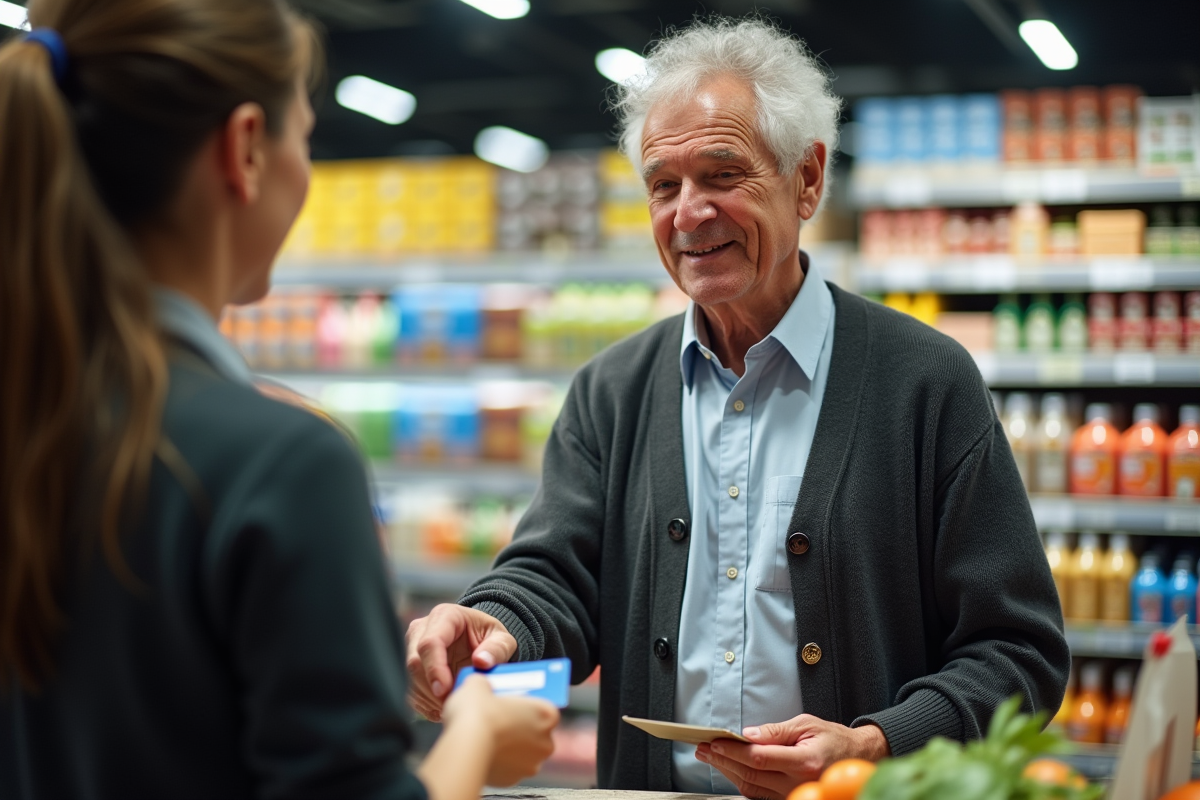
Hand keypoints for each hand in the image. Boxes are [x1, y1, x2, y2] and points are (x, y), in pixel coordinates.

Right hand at [405, 604, 516, 720]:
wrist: (478, 641)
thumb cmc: (488, 637)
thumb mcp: (502, 639)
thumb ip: (496, 649)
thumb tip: (481, 662)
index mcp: (445, 616)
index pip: (430, 642)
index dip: (434, 668)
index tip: (444, 689)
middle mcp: (422, 629)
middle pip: (415, 663)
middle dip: (432, 689)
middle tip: (454, 703)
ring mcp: (412, 647)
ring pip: (410, 679)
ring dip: (429, 699)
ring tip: (453, 705)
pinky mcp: (408, 667)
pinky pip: (410, 691)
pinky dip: (426, 704)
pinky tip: (444, 707)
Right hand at [442, 675, 559, 785]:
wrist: (465, 743)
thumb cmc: (478, 713)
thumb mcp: (479, 683)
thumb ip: (486, 683)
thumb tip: (481, 685)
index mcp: (547, 714)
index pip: (543, 707)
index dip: (526, 704)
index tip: (513, 702)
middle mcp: (546, 741)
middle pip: (535, 731)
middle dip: (519, 726)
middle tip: (499, 717)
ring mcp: (530, 763)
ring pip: (522, 752)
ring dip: (510, 745)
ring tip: (489, 735)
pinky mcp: (513, 780)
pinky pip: (508, 767)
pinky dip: (500, 761)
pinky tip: (485, 750)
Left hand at [695, 716, 889, 799]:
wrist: (857, 757)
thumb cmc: (833, 739)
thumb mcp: (806, 724)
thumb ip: (776, 731)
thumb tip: (748, 734)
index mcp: (805, 761)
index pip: (760, 758)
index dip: (733, 751)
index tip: (714, 742)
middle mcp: (800, 782)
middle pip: (751, 774)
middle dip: (723, 760)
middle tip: (703, 748)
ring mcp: (796, 794)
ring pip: (752, 787)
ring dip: (727, 771)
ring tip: (710, 757)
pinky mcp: (791, 798)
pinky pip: (760, 794)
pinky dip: (741, 781)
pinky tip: (729, 769)